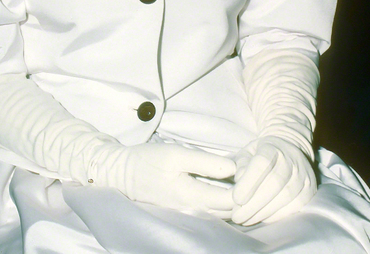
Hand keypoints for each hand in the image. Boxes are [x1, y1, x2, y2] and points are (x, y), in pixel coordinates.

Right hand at [102, 141, 235, 215]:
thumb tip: (235, 169)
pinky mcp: (187, 214)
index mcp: (193, 198)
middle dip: (244, 194)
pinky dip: (223, 202)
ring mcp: (190, 216)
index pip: (233, 201)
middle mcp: (194, 213)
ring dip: (234, 199)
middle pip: (231, 211)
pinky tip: (224, 186)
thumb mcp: (176, 154)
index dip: (246, 186)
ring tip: (238, 177)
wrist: (121, 175)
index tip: (248, 167)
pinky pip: (213, 213)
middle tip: (247, 171)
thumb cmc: (147, 161)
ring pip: (223, 214)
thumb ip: (207, 162)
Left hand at [231, 137, 316, 224]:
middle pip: (274, 183)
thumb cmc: (262, 154)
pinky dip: (276, 215)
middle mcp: (292, 159)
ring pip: (285, 197)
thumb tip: (239, 182)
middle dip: (254, 203)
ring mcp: (304, 175)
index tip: (236, 199)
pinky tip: (262, 218)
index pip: (262, 163)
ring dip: (263, 212)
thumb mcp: (247, 153)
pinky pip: (294, 206)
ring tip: (246, 220)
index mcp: (273, 147)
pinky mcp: (310, 190)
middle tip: (237, 216)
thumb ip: (241, 165)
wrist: (290, 149)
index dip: (249, 182)